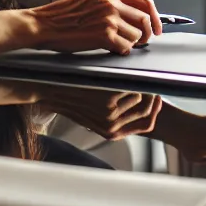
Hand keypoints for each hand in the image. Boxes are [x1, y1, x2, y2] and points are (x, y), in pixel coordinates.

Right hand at [24, 0, 161, 53]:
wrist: (43, 24)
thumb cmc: (65, 15)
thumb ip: (114, 3)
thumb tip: (138, 18)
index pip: (146, 1)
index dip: (155, 17)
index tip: (156, 29)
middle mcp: (112, 1)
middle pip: (145, 20)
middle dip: (146, 34)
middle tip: (141, 42)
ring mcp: (109, 18)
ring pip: (136, 35)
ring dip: (130, 43)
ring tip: (117, 43)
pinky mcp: (104, 35)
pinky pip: (125, 47)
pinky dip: (121, 51)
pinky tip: (110, 49)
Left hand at [34, 85, 163, 140]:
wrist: (48, 91)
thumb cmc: (70, 99)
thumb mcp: (93, 118)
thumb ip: (114, 117)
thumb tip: (138, 105)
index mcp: (111, 133)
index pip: (146, 125)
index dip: (155, 111)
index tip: (157, 98)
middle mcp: (113, 126)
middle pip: (147, 110)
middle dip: (152, 96)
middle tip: (149, 83)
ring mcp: (111, 113)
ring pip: (141, 97)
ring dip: (138, 85)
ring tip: (132, 77)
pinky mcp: (109, 99)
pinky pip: (131, 87)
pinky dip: (130, 78)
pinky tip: (122, 73)